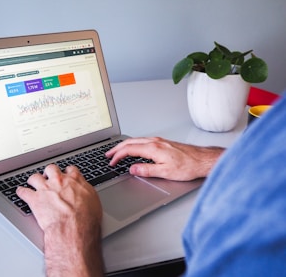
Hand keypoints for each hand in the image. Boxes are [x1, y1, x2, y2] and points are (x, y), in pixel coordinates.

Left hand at [17, 164, 103, 276]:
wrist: (74, 227)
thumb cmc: (86, 218)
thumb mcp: (93, 201)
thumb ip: (86, 192)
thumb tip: (85, 192)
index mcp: (75, 180)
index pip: (70, 170)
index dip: (67, 172)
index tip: (66, 174)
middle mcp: (59, 181)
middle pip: (51, 168)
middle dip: (49, 172)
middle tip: (48, 176)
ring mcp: (46, 189)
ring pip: (35, 177)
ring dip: (33, 180)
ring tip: (32, 182)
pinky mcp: (35, 199)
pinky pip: (23, 192)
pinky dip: (21, 192)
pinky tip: (20, 192)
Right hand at [106, 137, 223, 180]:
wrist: (203, 160)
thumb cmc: (188, 166)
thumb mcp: (165, 172)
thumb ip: (147, 170)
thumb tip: (132, 169)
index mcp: (153, 148)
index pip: (129, 150)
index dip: (118, 156)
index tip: (112, 162)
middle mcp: (155, 142)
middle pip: (130, 142)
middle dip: (117, 148)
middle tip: (108, 155)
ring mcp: (159, 141)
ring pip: (136, 140)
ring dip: (125, 145)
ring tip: (117, 152)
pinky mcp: (163, 143)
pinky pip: (143, 141)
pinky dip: (133, 144)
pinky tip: (134, 149)